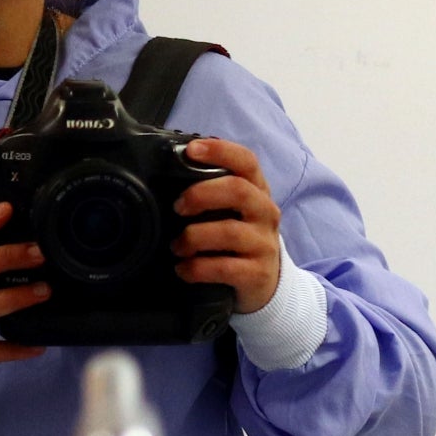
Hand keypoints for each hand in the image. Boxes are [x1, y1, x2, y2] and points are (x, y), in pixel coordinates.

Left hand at [172, 137, 281, 314]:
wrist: (265, 284)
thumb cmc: (238, 240)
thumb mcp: (232, 211)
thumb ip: (212, 192)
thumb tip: (169, 175)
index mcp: (258, 191)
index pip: (246, 162)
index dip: (220, 151)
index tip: (191, 150)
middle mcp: (266, 213)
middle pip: (238, 190)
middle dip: (201, 194)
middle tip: (178, 207)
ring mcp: (264, 244)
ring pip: (229, 231)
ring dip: (193, 237)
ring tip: (177, 246)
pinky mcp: (258, 274)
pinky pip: (223, 267)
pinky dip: (197, 268)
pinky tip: (184, 268)